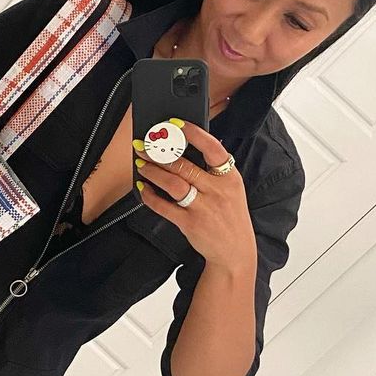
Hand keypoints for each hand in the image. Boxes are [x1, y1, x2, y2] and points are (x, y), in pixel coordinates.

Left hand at [133, 119, 256, 271]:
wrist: (234, 251)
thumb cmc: (230, 217)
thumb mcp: (232, 189)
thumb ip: (214, 171)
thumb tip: (186, 150)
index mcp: (229, 177)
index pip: (212, 148)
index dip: (193, 133)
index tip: (175, 124)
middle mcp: (217, 190)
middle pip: (184, 165)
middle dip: (159, 153)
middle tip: (143, 146)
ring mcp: (203, 207)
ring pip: (172, 183)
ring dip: (153, 172)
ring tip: (141, 164)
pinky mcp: (189, 223)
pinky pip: (164, 206)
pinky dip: (150, 196)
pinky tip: (143, 188)